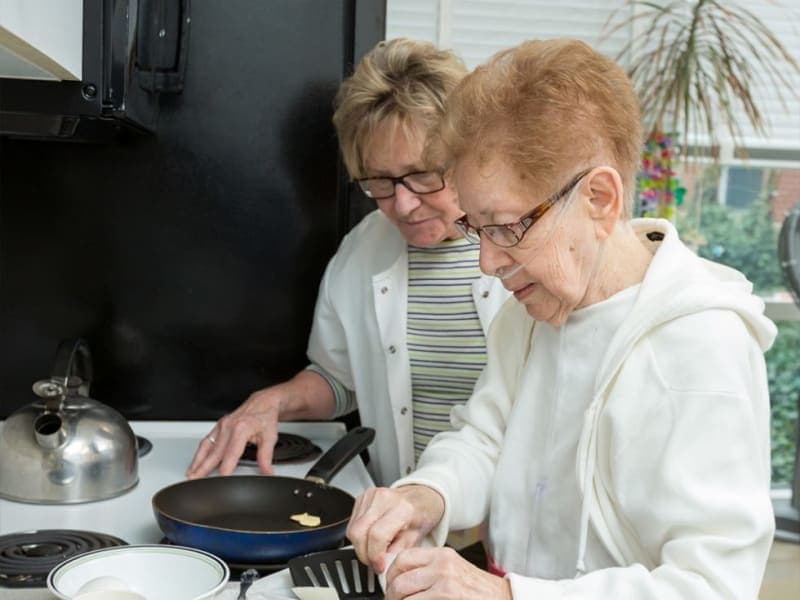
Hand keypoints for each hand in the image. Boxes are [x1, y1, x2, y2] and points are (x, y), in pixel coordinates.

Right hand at [186, 387, 282, 477]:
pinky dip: (200, 452)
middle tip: (195, 480)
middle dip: (203, 468)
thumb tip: (267, 472)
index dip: (225, 470)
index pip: (231, 454)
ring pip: (206, 446)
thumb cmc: (265, 417)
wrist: (263, 402)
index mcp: (241, 429)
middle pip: (214, 452)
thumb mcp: (270, 437)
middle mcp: (229, 427)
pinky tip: (197, 460)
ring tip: (191, 474)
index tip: (220, 481)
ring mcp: (222, 425)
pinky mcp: (219, 425)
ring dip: (197, 461)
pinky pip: (207, 440)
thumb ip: (266, 457)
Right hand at [347, 485, 444, 572]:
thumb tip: (382, 565)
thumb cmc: (420, 515)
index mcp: (401, 508)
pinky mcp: (362, 497)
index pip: (377, 536)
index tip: (380, 566)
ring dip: (360, 546)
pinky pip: (352, 523)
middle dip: (364, 554)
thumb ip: (397, 553)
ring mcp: (371, 495)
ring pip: (352, 529)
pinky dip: (359, 536)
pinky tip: (370, 537)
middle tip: (375, 562)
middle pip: (359, 533)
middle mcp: (384, 498)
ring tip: (374, 549)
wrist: (420, 497)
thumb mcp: (415, 539)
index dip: (375, 556)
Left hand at [384, 547, 510, 599]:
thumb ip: (429, 569)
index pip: (402, 559)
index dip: (390, 575)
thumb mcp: (453, 569)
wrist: (503, 598)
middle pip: (399, 580)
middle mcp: (442, 566)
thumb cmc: (478, 589)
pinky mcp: (447, 598)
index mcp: (441, 555)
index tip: (390, 586)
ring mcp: (445, 584)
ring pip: (404, 596)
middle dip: (391, 596)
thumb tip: (400, 577)